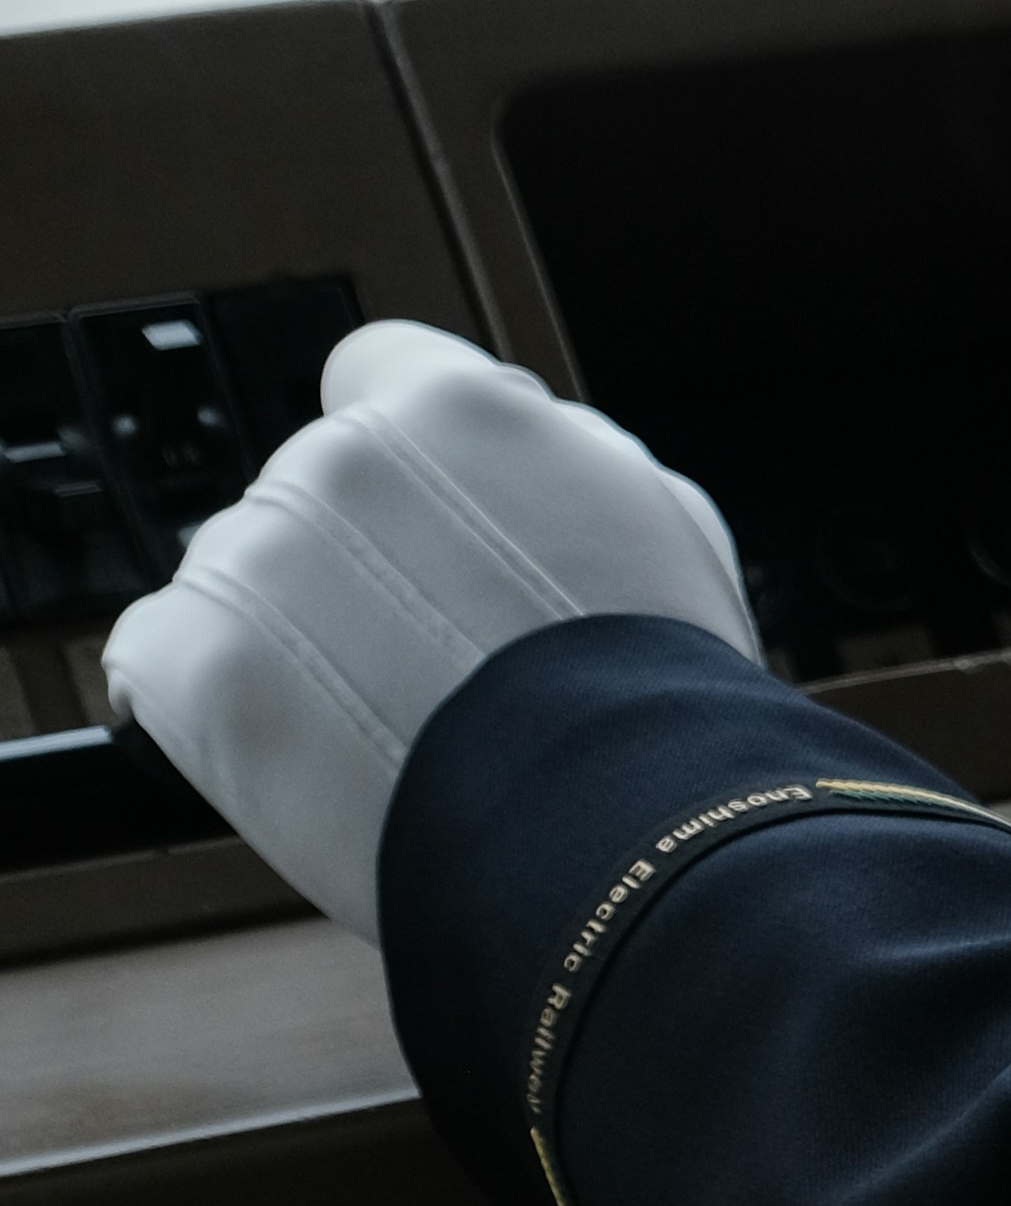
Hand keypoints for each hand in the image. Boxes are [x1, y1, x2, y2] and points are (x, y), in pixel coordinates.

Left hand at [102, 321, 756, 940]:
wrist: (614, 832)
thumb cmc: (656, 694)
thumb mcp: (657, 519)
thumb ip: (563, 456)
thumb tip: (524, 436)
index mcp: (454, 407)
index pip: (373, 373)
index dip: (400, 454)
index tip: (415, 516)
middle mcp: (340, 460)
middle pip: (307, 491)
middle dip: (351, 563)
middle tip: (423, 656)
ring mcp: (257, 560)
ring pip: (235, 577)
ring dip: (284, 636)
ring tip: (375, 723)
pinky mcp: (196, 666)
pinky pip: (157, 662)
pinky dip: (202, 708)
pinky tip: (287, 752)